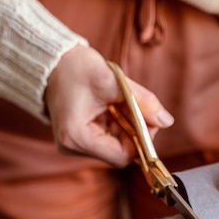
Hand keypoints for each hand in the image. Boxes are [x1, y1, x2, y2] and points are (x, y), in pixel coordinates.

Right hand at [44, 45, 173, 167]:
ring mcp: (74, 145)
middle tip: (139, 106)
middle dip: (134, 131)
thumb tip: (166, 120)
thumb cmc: (74, 68)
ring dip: (126, 126)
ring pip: (115, 146)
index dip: (140, 140)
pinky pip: (107, 139)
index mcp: (76, 137)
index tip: (147, 118)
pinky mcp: (78, 139)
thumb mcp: (112, 80)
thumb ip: (141, 101)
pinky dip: (117, 124)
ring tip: (121, 102)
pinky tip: (113, 107)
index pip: (122, 156)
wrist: (52, 62)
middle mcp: (72, 147)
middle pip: (120, 153)